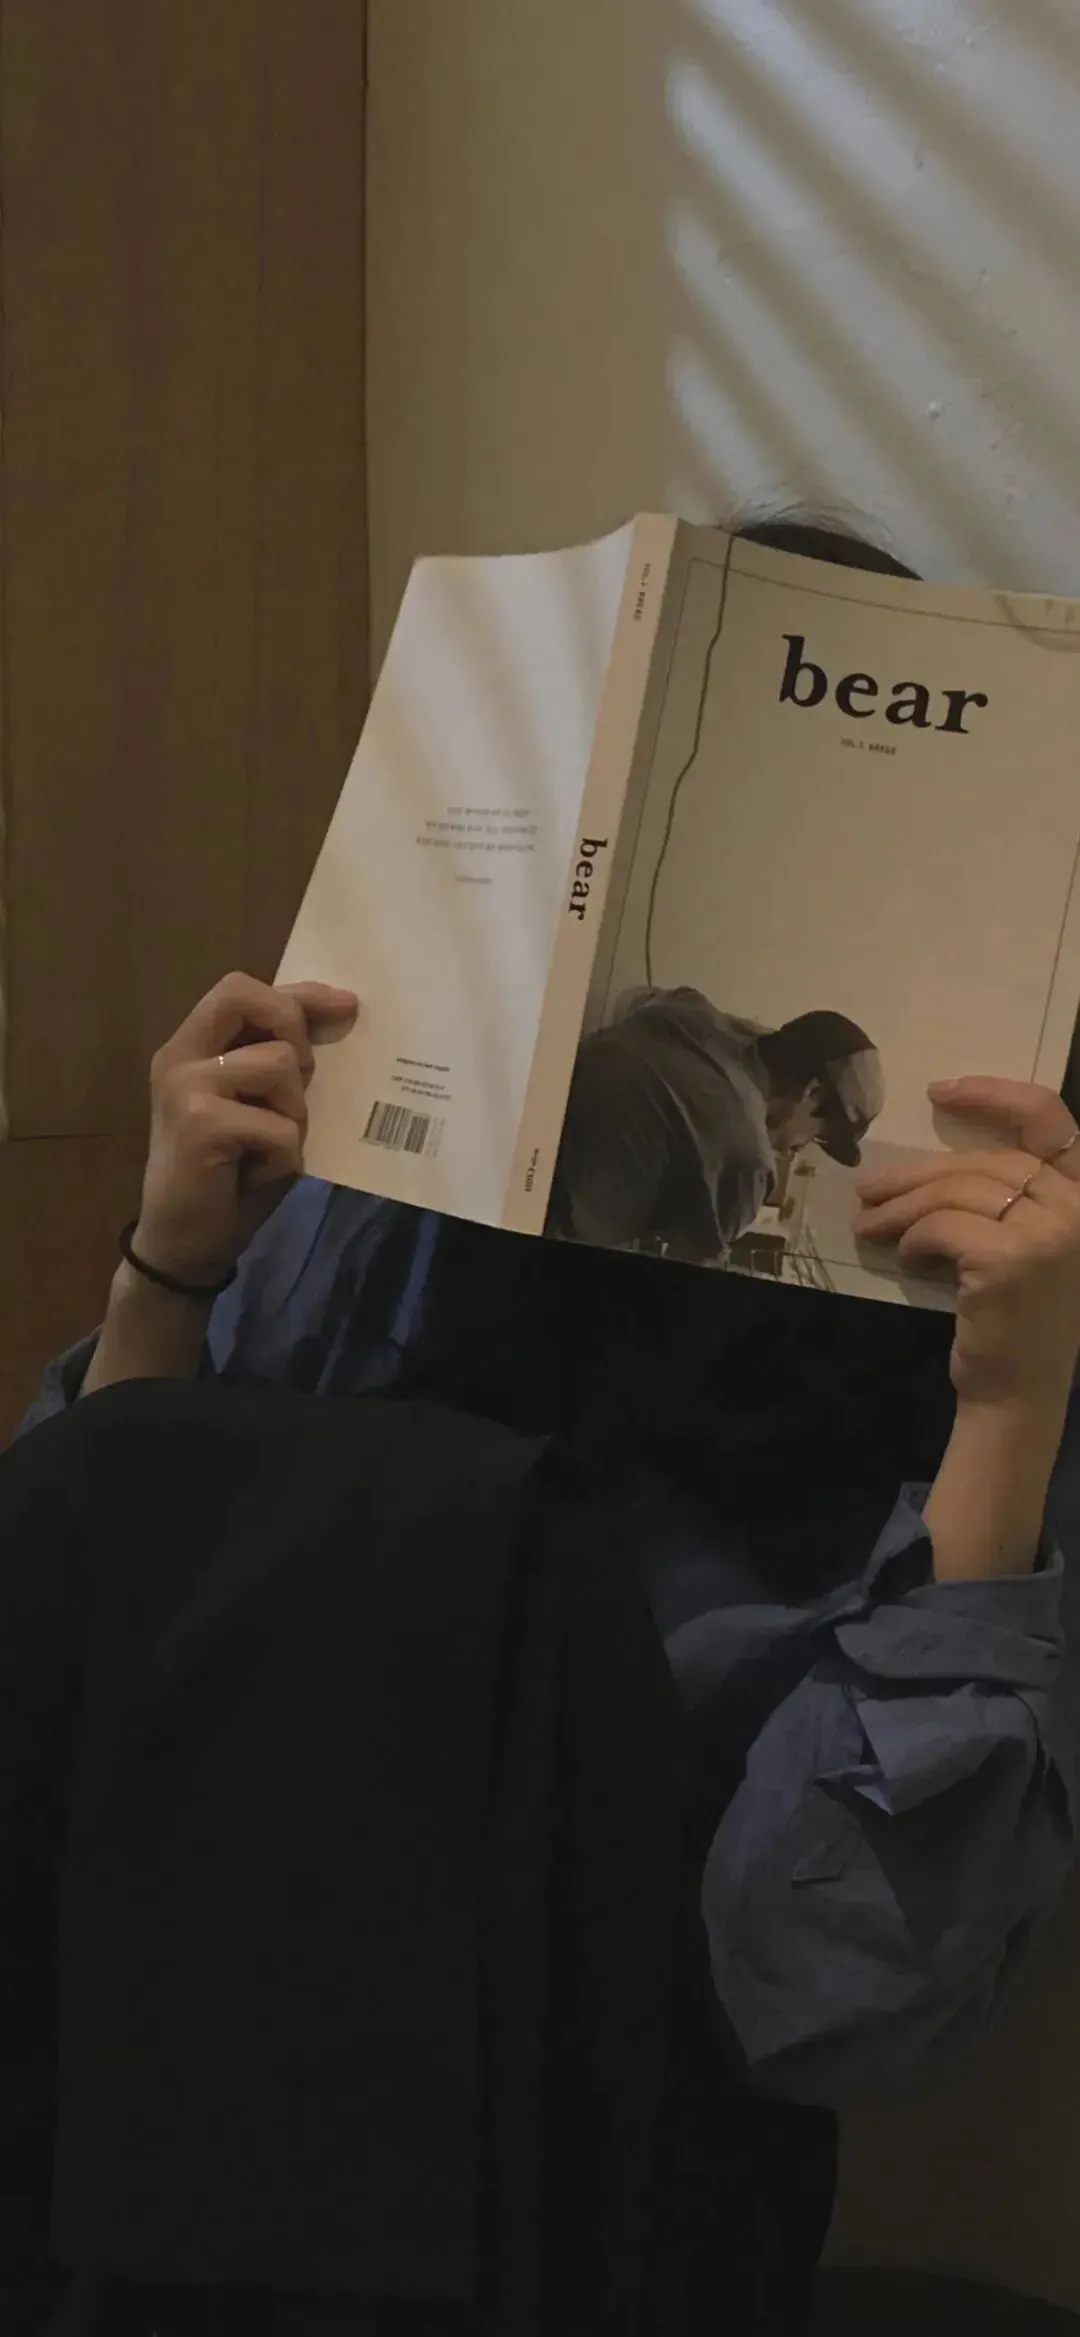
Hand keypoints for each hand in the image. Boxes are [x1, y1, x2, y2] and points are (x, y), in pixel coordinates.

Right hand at [134, 971, 357, 1285]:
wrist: (183, 1244)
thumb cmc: (227, 1178)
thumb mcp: (258, 1107)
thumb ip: (277, 1062)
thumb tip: (340, 1011)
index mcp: (191, 1049)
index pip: (242, 990)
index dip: (298, 994)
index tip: (345, 1007)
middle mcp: (180, 1057)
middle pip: (246, 997)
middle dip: (293, 1029)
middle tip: (304, 1079)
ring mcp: (186, 1087)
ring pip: (280, 1066)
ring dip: (293, 1113)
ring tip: (268, 1146)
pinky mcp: (201, 1123)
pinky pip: (281, 1126)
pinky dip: (285, 1157)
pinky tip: (257, 1176)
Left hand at [854, 1077, 1079, 1410]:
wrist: (1017, 1396)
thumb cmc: (1018, 1322)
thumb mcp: (1025, 1246)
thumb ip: (1002, 1199)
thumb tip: (923, 1166)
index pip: (1049, 1119)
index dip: (995, 1095)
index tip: (941, 1092)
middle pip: (987, 1161)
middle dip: (920, 1171)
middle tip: (870, 1186)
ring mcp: (1050, 1234)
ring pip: (957, 1191)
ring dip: (902, 1206)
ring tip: (869, 1222)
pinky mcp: (1010, 1260)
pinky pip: (941, 1226)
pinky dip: (913, 1237)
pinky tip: (903, 1256)